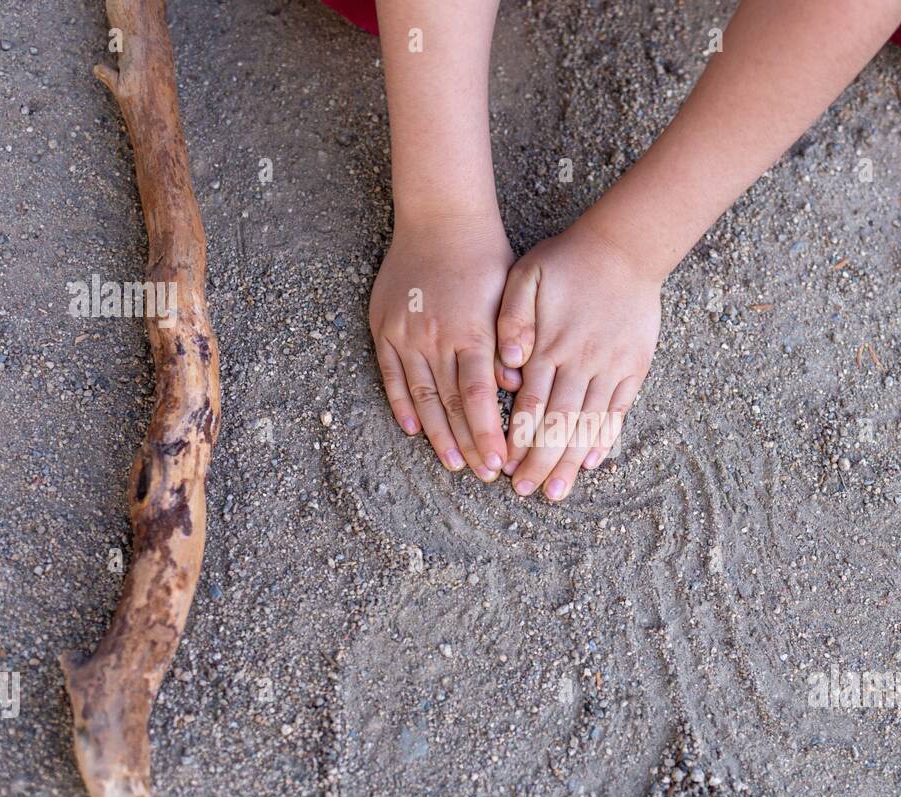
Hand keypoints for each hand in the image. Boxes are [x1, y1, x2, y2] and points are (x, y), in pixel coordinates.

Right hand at [369, 216, 512, 480]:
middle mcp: (436, 337)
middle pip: (450, 404)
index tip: (499, 461)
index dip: (488, 432)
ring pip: (421, 396)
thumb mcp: (510, 296)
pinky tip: (413, 430)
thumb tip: (516, 390)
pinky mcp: (384, 327)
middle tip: (483, 474)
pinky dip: (401, 405)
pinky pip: (391, 375)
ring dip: (437, 435)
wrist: (439, 218)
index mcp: (471, 330)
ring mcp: (406, 334)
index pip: (479, 396)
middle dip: (468, 443)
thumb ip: (511, 343)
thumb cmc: (486, 256)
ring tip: (452, 463)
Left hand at [496, 223, 661, 499]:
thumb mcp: (525, 277)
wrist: (625, 247)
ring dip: (571, 460)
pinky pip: (618, 410)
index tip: (505, 468)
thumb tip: (508, 364)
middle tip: (526, 491)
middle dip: (540, 462)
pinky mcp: (633, 366)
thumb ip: (511, 320)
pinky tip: (593, 460)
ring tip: (558, 490)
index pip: (530, 406)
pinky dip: (605, 437)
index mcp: (548, 347)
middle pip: (558, 424)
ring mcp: (610, 367)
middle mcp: (580, 363)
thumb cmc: (567, 262)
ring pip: (587, 424)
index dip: (518, 441)